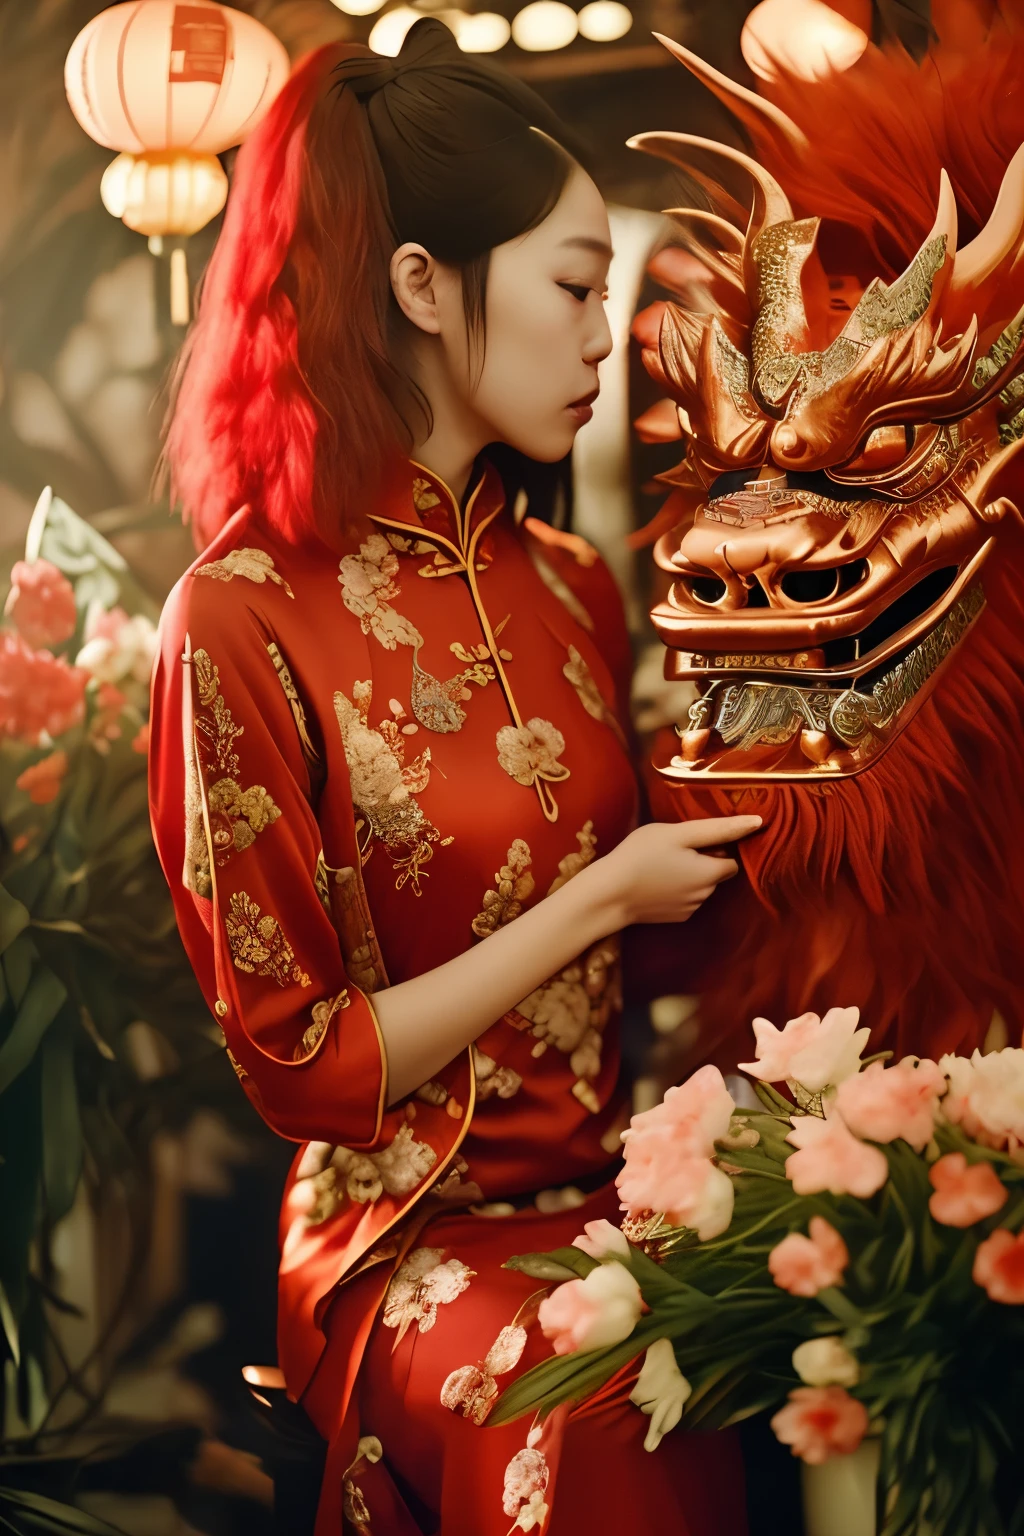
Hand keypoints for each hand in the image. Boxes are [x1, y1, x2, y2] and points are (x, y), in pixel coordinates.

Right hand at [586, 816, 761, 927]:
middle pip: (716, 874)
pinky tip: (657, 882)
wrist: (609, 894)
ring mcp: (691, 909)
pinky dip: (678, 890)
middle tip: (673, 850)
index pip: (732, 860)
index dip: (716, 847)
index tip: (692, 841)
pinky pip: (687, 899)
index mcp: (711, 874)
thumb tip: (757, 823)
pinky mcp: (675, 918)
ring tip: (662, 865)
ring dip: (690, 876)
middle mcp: (706, 896)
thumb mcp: (678, 833)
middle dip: (703, 862)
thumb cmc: (641, 856)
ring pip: (701, 887)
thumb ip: (718, 828)